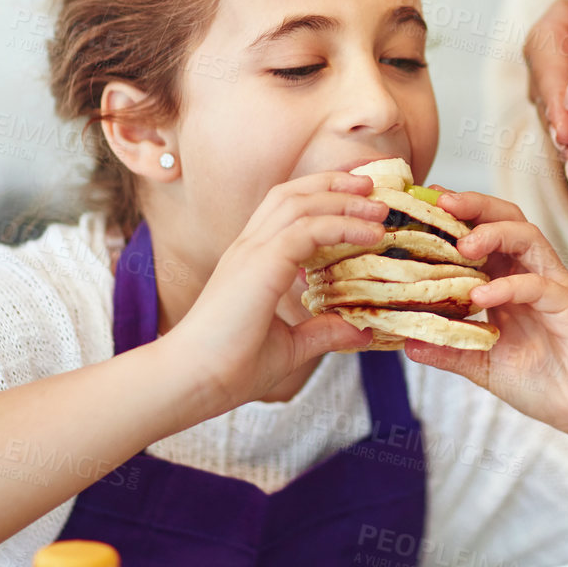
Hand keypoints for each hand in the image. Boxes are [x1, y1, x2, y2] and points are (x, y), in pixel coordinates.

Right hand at [158, 171, 381, 415]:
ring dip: (343, 199)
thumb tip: (360, 331)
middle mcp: (249, 248)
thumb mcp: (289, 348)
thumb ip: (322, 333)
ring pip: (300, 202)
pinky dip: (341, 225)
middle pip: (293, 194)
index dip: (321, 196)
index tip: (358, 199)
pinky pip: (307, 230)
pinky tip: (369, 234)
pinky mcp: (260, 265)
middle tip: (371, 188)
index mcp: (251, 261)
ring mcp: (251, 252)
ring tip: (377, 207)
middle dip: (334, 184)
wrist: (190, 382)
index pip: (286, 209)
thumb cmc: (228, 368)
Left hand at [402, 188, 567, 447]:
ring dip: (493, 233)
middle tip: (441, 202)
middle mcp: (531, 274)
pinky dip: (510, 285)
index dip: (454, 217)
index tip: (421, 206)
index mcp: (508, 281)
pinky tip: (484, 295)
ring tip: (463, 245)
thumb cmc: (544, 383)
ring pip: (527, 237)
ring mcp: (552, 285)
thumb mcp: (484, 366)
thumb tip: (406, 340)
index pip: (482, 233)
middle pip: (506, 219)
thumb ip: (450, 350)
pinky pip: (539, 284)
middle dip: (474, 205)